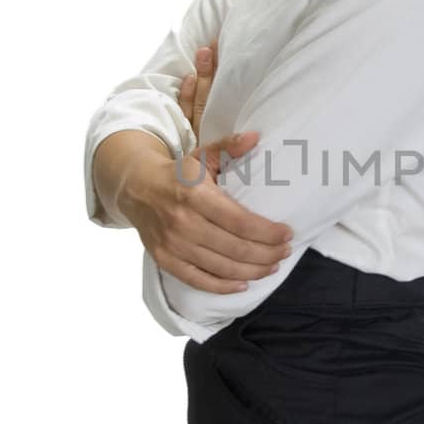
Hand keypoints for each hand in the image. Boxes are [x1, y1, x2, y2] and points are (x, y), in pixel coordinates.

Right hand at [116, 42, 292, 292]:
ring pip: (221, 267)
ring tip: (272, 266)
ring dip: (253, 270)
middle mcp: (183, 222)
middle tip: (285, 252)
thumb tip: (254, 137)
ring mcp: (173, 244)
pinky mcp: (165, 260)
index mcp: (195, 195)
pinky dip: (224, 286)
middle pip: (235, 248)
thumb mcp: (202, 155)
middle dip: (267, 254)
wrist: (136, 188)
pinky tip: (244, 283)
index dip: (268, 232)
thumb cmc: (179, 174)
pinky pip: (198, 280)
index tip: (287, 233)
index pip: (240, 222)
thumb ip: (229, 146)